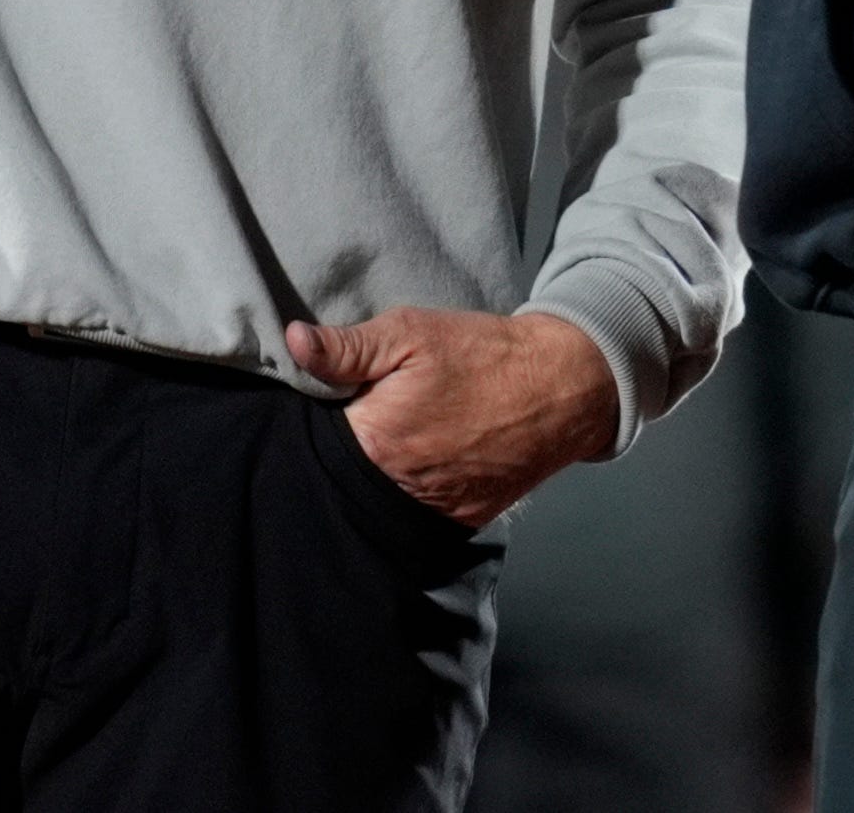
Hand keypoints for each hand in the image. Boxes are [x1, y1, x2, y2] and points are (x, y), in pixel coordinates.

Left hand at [285, 307, 619, 527]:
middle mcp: (398, 487)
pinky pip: (418, 511)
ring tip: (403, 434)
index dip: (317, 417)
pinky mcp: (461, 521)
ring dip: (377, 474)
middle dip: (347, 448)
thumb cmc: (482, 355)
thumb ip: (347, 347)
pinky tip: (426, 457)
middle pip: (345, 476)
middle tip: (369, 412)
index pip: (315, 440)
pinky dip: (413, 489)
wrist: (560, 387)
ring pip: (379, 498)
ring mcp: (433, 510)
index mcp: (376, 439)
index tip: (328, 398)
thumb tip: (292, 342)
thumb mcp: (410, 332)